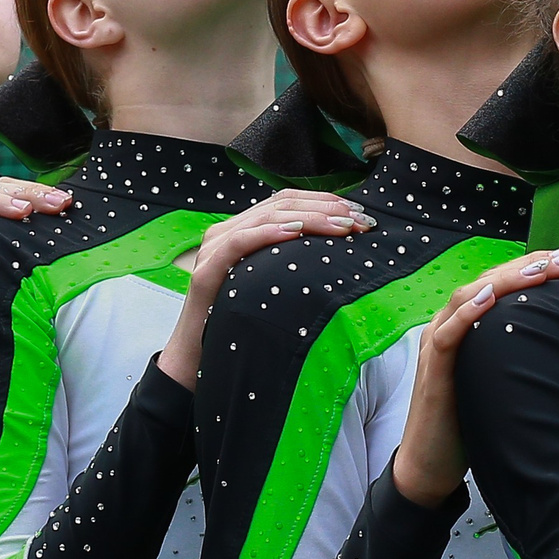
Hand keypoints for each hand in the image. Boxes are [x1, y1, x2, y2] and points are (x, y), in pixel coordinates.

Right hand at [154, 191, 380, 389]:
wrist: (198, 357)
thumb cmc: (239, 321)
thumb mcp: (271, 283)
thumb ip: (291, 261)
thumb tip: (339, 251)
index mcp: (242, 230)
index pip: (286, 201)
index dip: (323, 201)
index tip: (358, 213)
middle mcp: (226, 232)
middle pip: (281, 204)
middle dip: (326, 208)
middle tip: (360, 220)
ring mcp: (213, 249)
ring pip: (265, 216)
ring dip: (309, 218)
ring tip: (341, 226)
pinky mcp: (205, 272)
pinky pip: (238, 242)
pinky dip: (268, 232)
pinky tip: (295, 232)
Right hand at [392, 247, 558, 506]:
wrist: (430, 465)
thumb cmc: (469, 421)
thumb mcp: (501, 380)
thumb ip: (521, 355)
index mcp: (467, 326)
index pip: (501, 282)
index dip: (534, 266)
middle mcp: (450, 326)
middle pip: (488, 281)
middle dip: (529, 265)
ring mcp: (437, 345)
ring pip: (467, 297)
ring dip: (504, 281)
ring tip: (539, 270)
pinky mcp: (432, 370)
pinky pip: (447, 334)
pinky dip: (466, 313)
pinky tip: (489, 299)